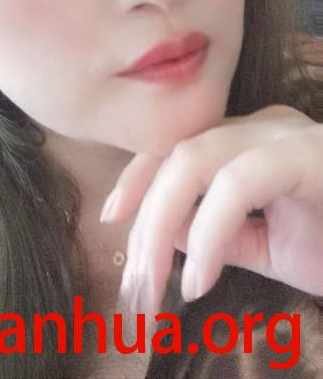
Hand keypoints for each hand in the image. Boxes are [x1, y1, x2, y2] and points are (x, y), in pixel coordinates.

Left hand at [99, 104, 322, 314]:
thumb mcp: (271, 247)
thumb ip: (219, 234)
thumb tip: (166, 234)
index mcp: (252, 141)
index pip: (178, 147)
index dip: (138, 178)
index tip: (113, 219)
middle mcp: (265, 126)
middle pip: (177, 155)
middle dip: (144, 221)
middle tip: (134, 289)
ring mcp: (287, 134)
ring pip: (197, 159)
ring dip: (162, 225)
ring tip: (154, 291)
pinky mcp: (309, 154)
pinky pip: (240, 183)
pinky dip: (211, 230)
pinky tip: (201, 279)